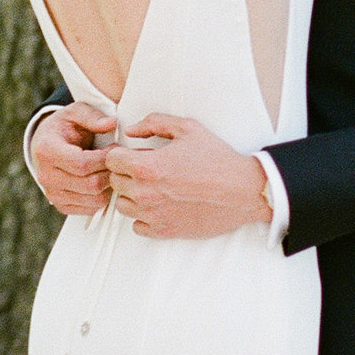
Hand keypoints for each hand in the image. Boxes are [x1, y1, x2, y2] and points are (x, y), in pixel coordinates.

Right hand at [24, 102, 118, 214]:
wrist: (46, 144)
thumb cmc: (63, 127)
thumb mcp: (76, 112)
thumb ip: (93, 116)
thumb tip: (111, 123)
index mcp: (47, 151)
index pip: (82, 164)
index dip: (104, 159)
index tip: (114, 149)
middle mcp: (46, 175)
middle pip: (90, 185)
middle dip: (110, 172)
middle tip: (117, 161)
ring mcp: (52, 194)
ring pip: (94, 199)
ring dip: (108, 186)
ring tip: (110, 170)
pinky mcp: (61, 205)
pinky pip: (91, 208)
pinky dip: (102, 197)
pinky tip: (102, 181)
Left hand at [103, 113, 274, 239]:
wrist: (243, 191)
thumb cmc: (218, 159)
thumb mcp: (188, 128)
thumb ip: (154, 123)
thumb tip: (131, 131)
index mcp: (147, 166)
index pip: (110, 160)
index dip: (120, 155)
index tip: (132, 155)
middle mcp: (145, 193)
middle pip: (114, 182)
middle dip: (126, 173)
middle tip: (145, 170)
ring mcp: (153, 214)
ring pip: (122, 205)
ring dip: (132, 196)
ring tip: (153, 188)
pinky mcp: (163, 231)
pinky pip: (137, 226)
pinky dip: (144, 216)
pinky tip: (160, 205)